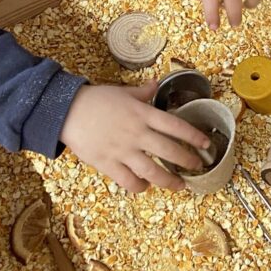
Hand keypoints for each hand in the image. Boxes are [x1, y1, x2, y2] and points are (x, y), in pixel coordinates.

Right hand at [60, 81, 210, 193]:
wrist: (64, 110)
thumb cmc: (94, 99)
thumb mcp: (122, 91)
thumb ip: (142, 91)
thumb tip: (156, 84)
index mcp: (142, 114)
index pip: (176, 126)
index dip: (194, 137)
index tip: (206, 144)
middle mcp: (136, 133)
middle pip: (170, 151)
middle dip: (187, 161)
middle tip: (196, 167)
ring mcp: (123, 150)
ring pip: (153, 171)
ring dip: (169, 181)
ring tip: (179, 185)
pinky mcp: (108, 163)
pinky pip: (128, 181)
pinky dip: (140, 186)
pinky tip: (145, 185)